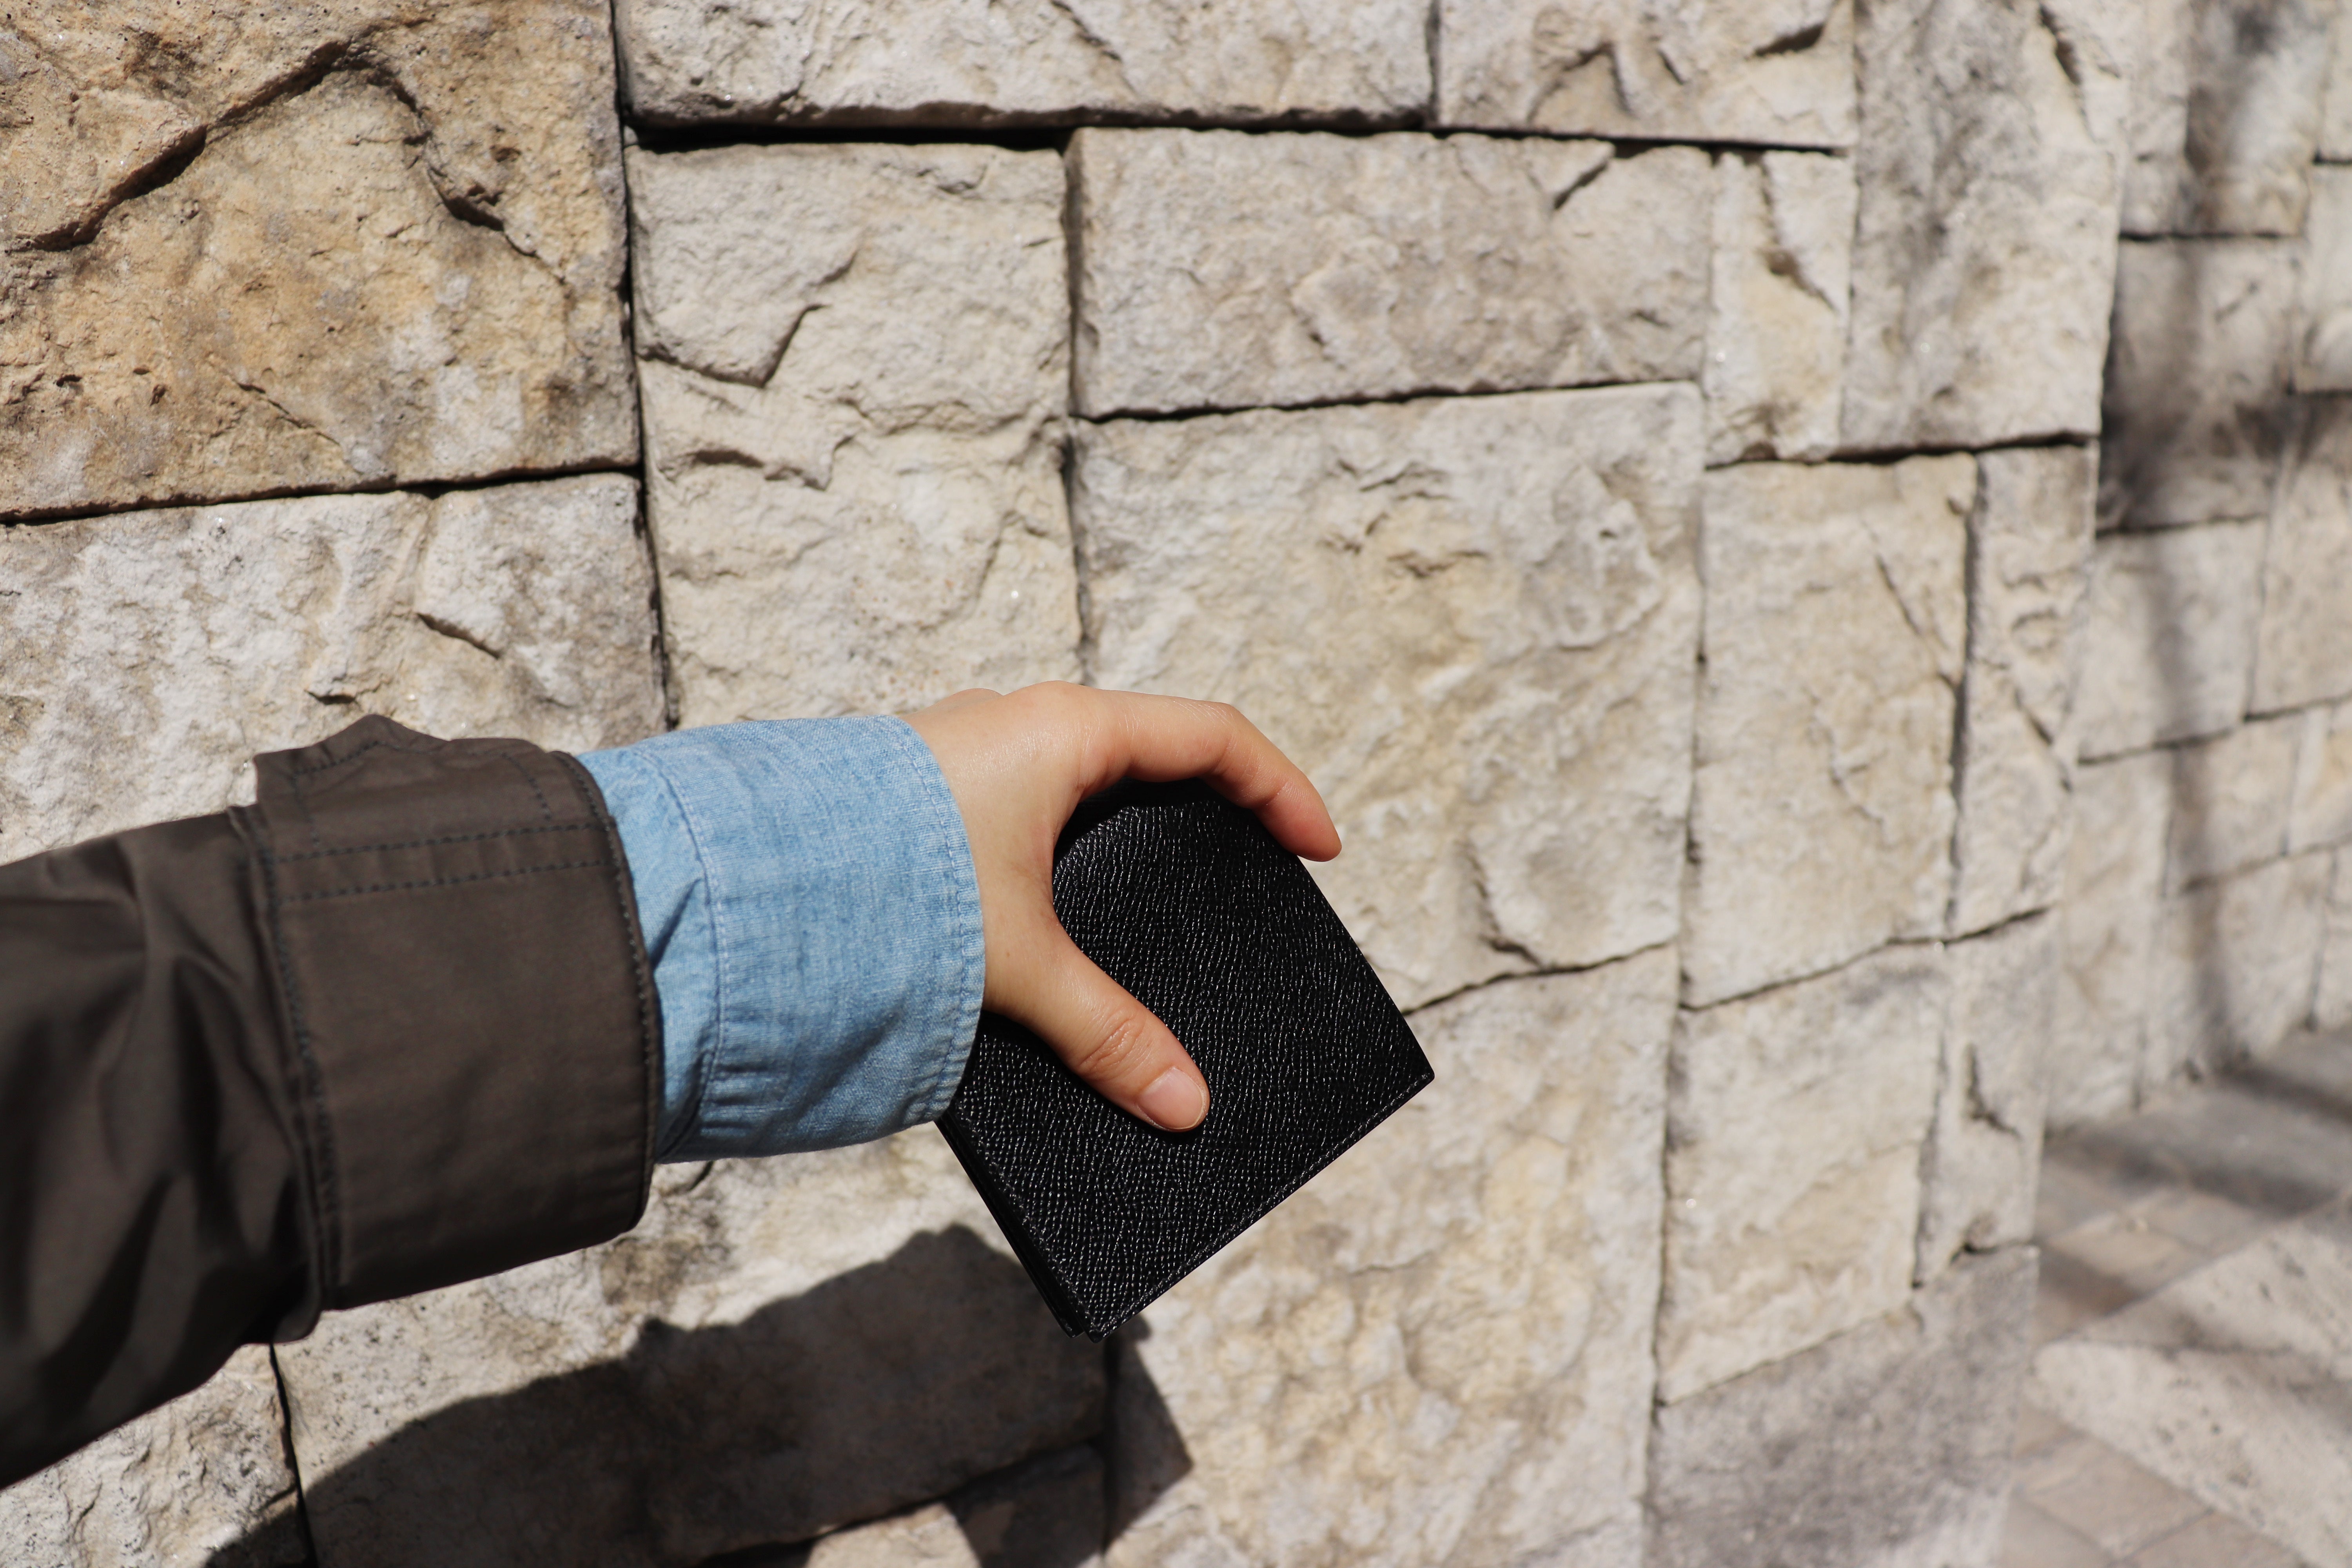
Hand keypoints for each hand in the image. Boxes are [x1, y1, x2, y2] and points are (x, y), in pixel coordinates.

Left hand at [906, 683, 1340, 1130]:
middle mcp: (1020, 727)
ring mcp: (968, 757)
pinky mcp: (926, 799)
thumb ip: (1108, 1036)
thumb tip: (1184, 1105)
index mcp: (1066, 732)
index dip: (1281, 791)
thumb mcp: (1021, 968)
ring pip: (1084, 785)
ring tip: (1164, 910)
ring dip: (1131, 838)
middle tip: (1251, 880)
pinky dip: (1068, 860)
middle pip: (1153, 755)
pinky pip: (1027, 815)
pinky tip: (1064, 926)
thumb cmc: (892, 889)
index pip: (1214, 737)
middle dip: (1211, 814)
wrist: (742, 881)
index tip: (1320, 851)